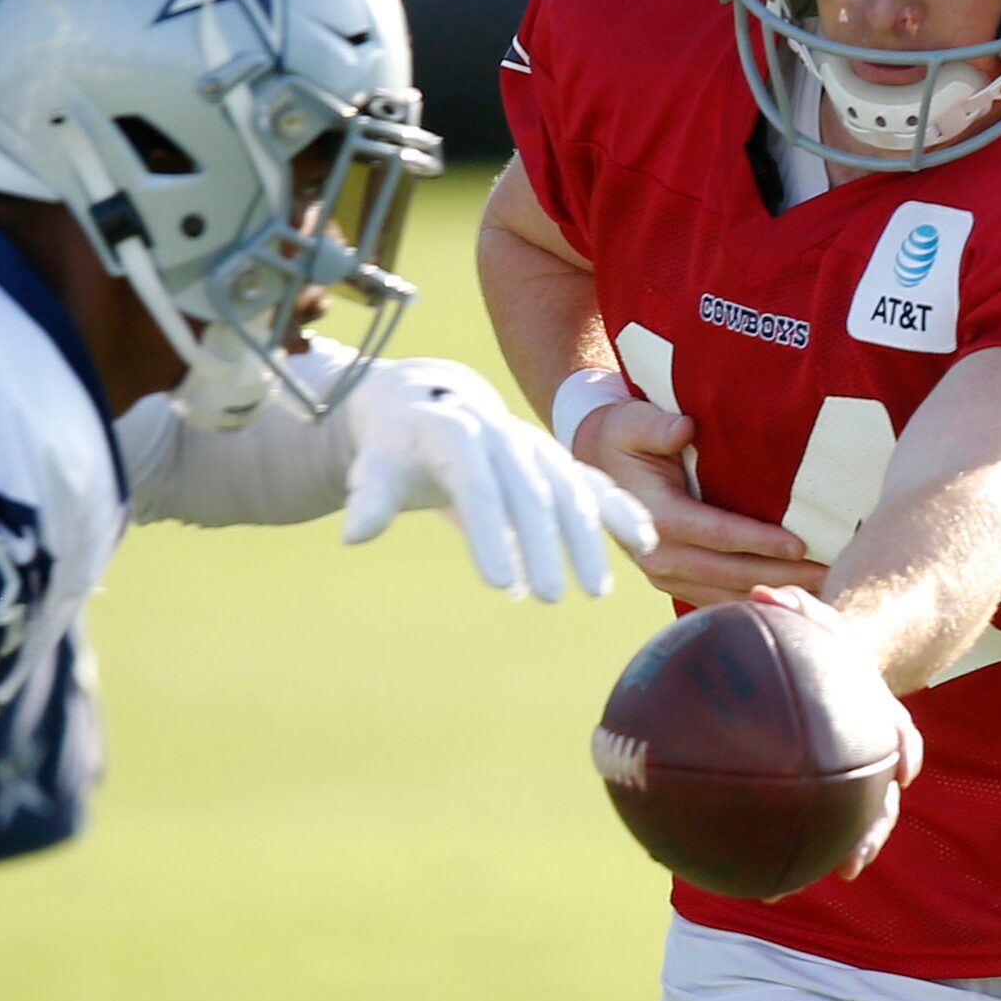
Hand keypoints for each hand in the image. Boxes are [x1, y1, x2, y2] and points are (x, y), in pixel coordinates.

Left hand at [338, 359, 656, 601]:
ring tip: (594, 591)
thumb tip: (354, 532)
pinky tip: (646, 543)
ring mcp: (533, 445)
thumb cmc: (397, 443)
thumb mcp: (375, 463)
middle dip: (541, 546)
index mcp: (454, 431)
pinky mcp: (553, 458)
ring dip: (586, 539)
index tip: (498, 585)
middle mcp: (501, 435)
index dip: (488, 534)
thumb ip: (369, 495)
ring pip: (568, 489)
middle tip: (547, 598)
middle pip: (528, 492)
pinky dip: (619, 509)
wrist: (428, 401)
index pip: (475, 486)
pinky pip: (592, 483)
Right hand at [574, 401, 824, 607]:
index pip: (717, 534)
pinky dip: (753, 600)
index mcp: (655, 518)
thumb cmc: (622, 436)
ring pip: (727, 594)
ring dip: (774, 594)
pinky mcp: (671, 581)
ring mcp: (663, 574)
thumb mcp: (632, 422)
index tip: (801, 544)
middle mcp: (659, 555)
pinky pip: (717, 598)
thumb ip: (656, 426)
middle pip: (730, 573)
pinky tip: (790, 598)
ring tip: (821, 591)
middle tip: (830, 574)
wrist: (592, 463)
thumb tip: (684, 428)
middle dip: (782, 576)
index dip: (760, 541)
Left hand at [744, 585, 922, 882]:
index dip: (904, 753)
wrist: (838, 666)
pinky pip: (824, 818)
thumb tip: (760, 593)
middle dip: (872, 831)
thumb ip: (794, 608)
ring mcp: (858, 773)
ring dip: (848, 850)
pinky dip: (805, 842)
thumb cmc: (821, 645)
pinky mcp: (834, 787)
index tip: (904, 774)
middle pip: (883, 798)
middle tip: (852, 863)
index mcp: (875, 714)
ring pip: (862, 818)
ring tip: (826, 878)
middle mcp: (874, 750)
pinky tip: (771, 868)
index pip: (899, 734)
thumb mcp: (815, 621)